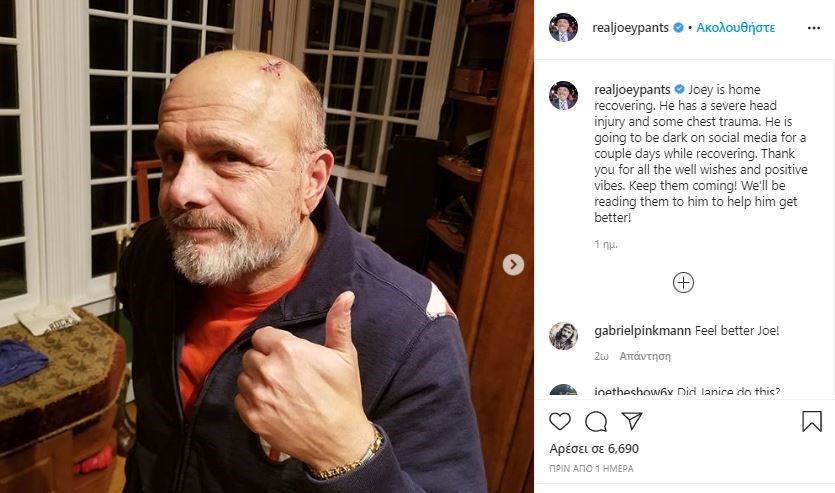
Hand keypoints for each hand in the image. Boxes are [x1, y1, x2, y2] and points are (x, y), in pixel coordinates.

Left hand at [235, 291, 374, 469]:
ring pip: (243, 377)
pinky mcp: (253, 418)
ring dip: (256, 380)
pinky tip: (271, 404)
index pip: (261, 336)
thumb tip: (346, 295)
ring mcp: (258, 396)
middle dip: (264, 361)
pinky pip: (240, 400)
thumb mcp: (345, 356)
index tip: (287, 355)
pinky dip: (251, 400)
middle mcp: (268, 370)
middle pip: (250, 355)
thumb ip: (339, 323)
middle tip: (283, 373)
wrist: (338, 440)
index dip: (274, 344)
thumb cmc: (343, 395)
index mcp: (288, 350)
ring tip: (277, 389)